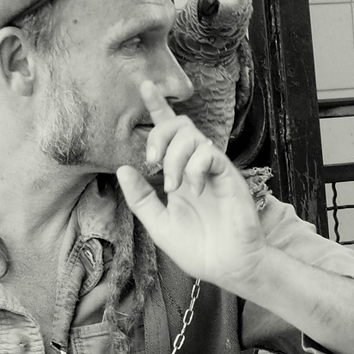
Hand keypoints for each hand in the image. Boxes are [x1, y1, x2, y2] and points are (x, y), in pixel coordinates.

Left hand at [116, 81, 263, 288]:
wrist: (228, 266)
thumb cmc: (198, 250)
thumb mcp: (158, 225)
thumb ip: (141, 199)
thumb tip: (124, 168)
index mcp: (178, 175)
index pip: (168, 134)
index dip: (157, 108)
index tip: (145, 86)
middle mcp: (196, 168)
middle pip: (179, 125)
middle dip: (159, 134)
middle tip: (151, 161)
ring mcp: (213, 171)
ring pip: (192, 136)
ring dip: (174, 156)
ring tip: (173, 185)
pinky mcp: (228, 176)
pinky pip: (209, 153)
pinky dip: (194, 166)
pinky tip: (193, 188)